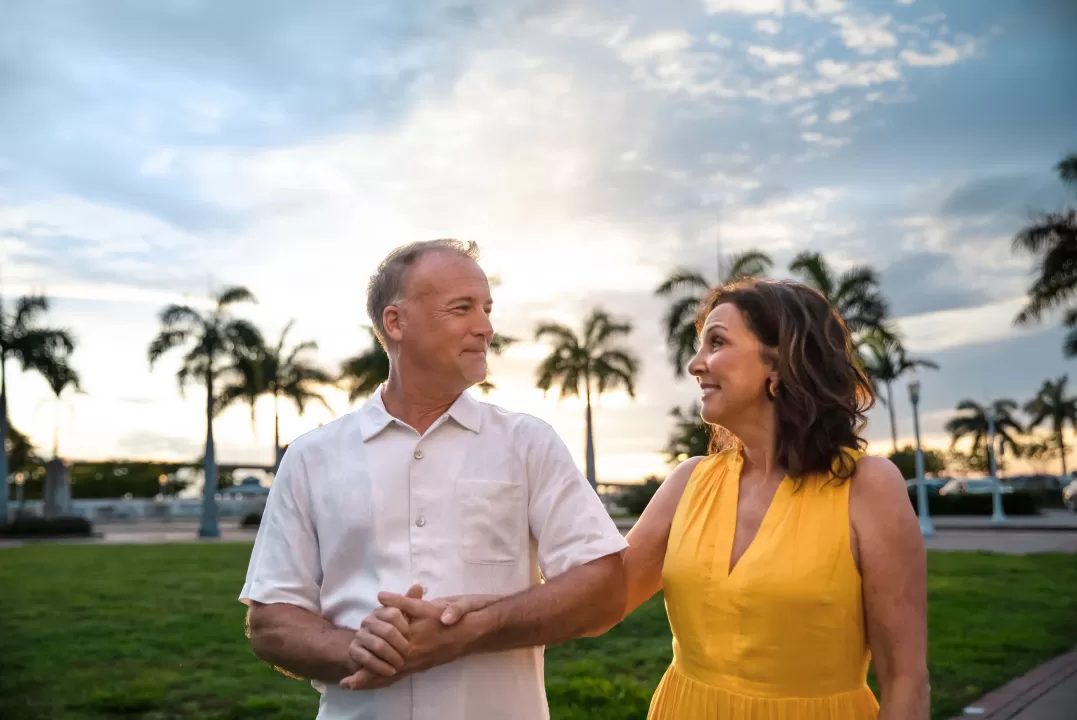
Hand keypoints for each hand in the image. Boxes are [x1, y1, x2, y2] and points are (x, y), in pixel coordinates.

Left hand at [338, 589, 502, 689]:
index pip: (384, 661)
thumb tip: (381, 597)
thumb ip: (405, 602)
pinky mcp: (428, 660)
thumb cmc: (457, 616)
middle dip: (367, 679)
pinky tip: (385, 674)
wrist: (480, 629)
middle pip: (387, 672)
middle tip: (347, 685)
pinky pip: (405, 671)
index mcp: (414, 645)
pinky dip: (391, 675)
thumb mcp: (430, 606)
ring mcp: (423, 661)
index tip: (350, 679)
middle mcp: (417, 657)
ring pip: (395, 674)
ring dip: (377, 679)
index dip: (367, 670)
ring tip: (357, 683)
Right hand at [340, 584, 421, 690]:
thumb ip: (410, 604)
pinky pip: (367, 658)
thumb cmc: (393, 635)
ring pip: (377, 645)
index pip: (393, 613)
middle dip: (400, 645)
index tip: (411, 637)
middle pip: (387, 630)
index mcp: (381, 611)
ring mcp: (360, 635)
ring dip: (391, 657)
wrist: (372, 652)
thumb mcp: (404, 620)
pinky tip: (390, 671)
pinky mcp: (354, 650)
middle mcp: (368, 620)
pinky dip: (380, 666)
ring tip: (400, 665)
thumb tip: (418, 586)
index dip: (404, 626)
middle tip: (408, 655)